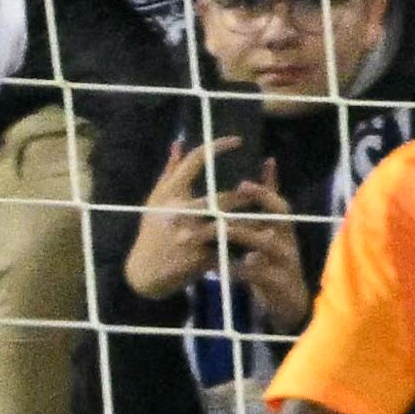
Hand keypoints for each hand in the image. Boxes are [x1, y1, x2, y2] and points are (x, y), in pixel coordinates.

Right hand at [122, 138, 260, 301]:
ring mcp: (189, 235)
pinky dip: (243, 247)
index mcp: (169, 193)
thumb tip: (179, 142)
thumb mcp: (156, 200)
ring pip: (228, 225)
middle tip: (263, 189)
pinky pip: (227, 250)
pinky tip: (259, 245)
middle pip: (220, 198)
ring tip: (270, 219)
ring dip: (250, 222)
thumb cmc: (152, 231)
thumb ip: (171, 171)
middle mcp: (179, 211)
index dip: (217, 147)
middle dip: (245, 195)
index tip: (238, 140)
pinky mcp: (197, 257)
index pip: (195, 161)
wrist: (144, 273)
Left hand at [221, 176, 311, 330]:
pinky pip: (255, 273)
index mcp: (284, 226)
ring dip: (235, 238)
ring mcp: (286, 262)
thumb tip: (269, 161)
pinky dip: (236, 268)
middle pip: (273, 222)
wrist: (288, 299)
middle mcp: (288, 240)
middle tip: (213, 216)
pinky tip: (215, 265)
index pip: (279, 204)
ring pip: (263, 244)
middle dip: (245, 213)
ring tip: (206, 235)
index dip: (264, 192)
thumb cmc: (274, 258)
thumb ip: (269, 196)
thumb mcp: (273, 227)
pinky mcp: (278, 283)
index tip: (242, 184)